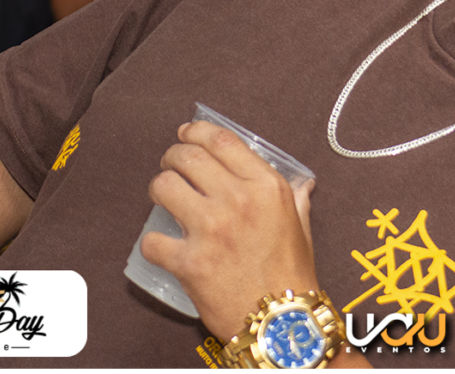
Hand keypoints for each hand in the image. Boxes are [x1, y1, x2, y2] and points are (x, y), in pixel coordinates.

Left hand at [140, 121, 317, 339]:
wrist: (282, 324)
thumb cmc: (293, 275)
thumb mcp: (302, 227)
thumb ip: (296, 198)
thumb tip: (300, 181)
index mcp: (266, 187)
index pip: (223, 141)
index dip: (198, 130)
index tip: (186, 132)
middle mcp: (238, 201)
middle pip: (188, 157)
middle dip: (172, 155)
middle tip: (171, 165)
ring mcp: (212, 230)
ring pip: (164, 187)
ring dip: (159, 189)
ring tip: (164, 198)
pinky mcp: (190, 262)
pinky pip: (153, 240)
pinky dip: (153, 243)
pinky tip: (162, 246)